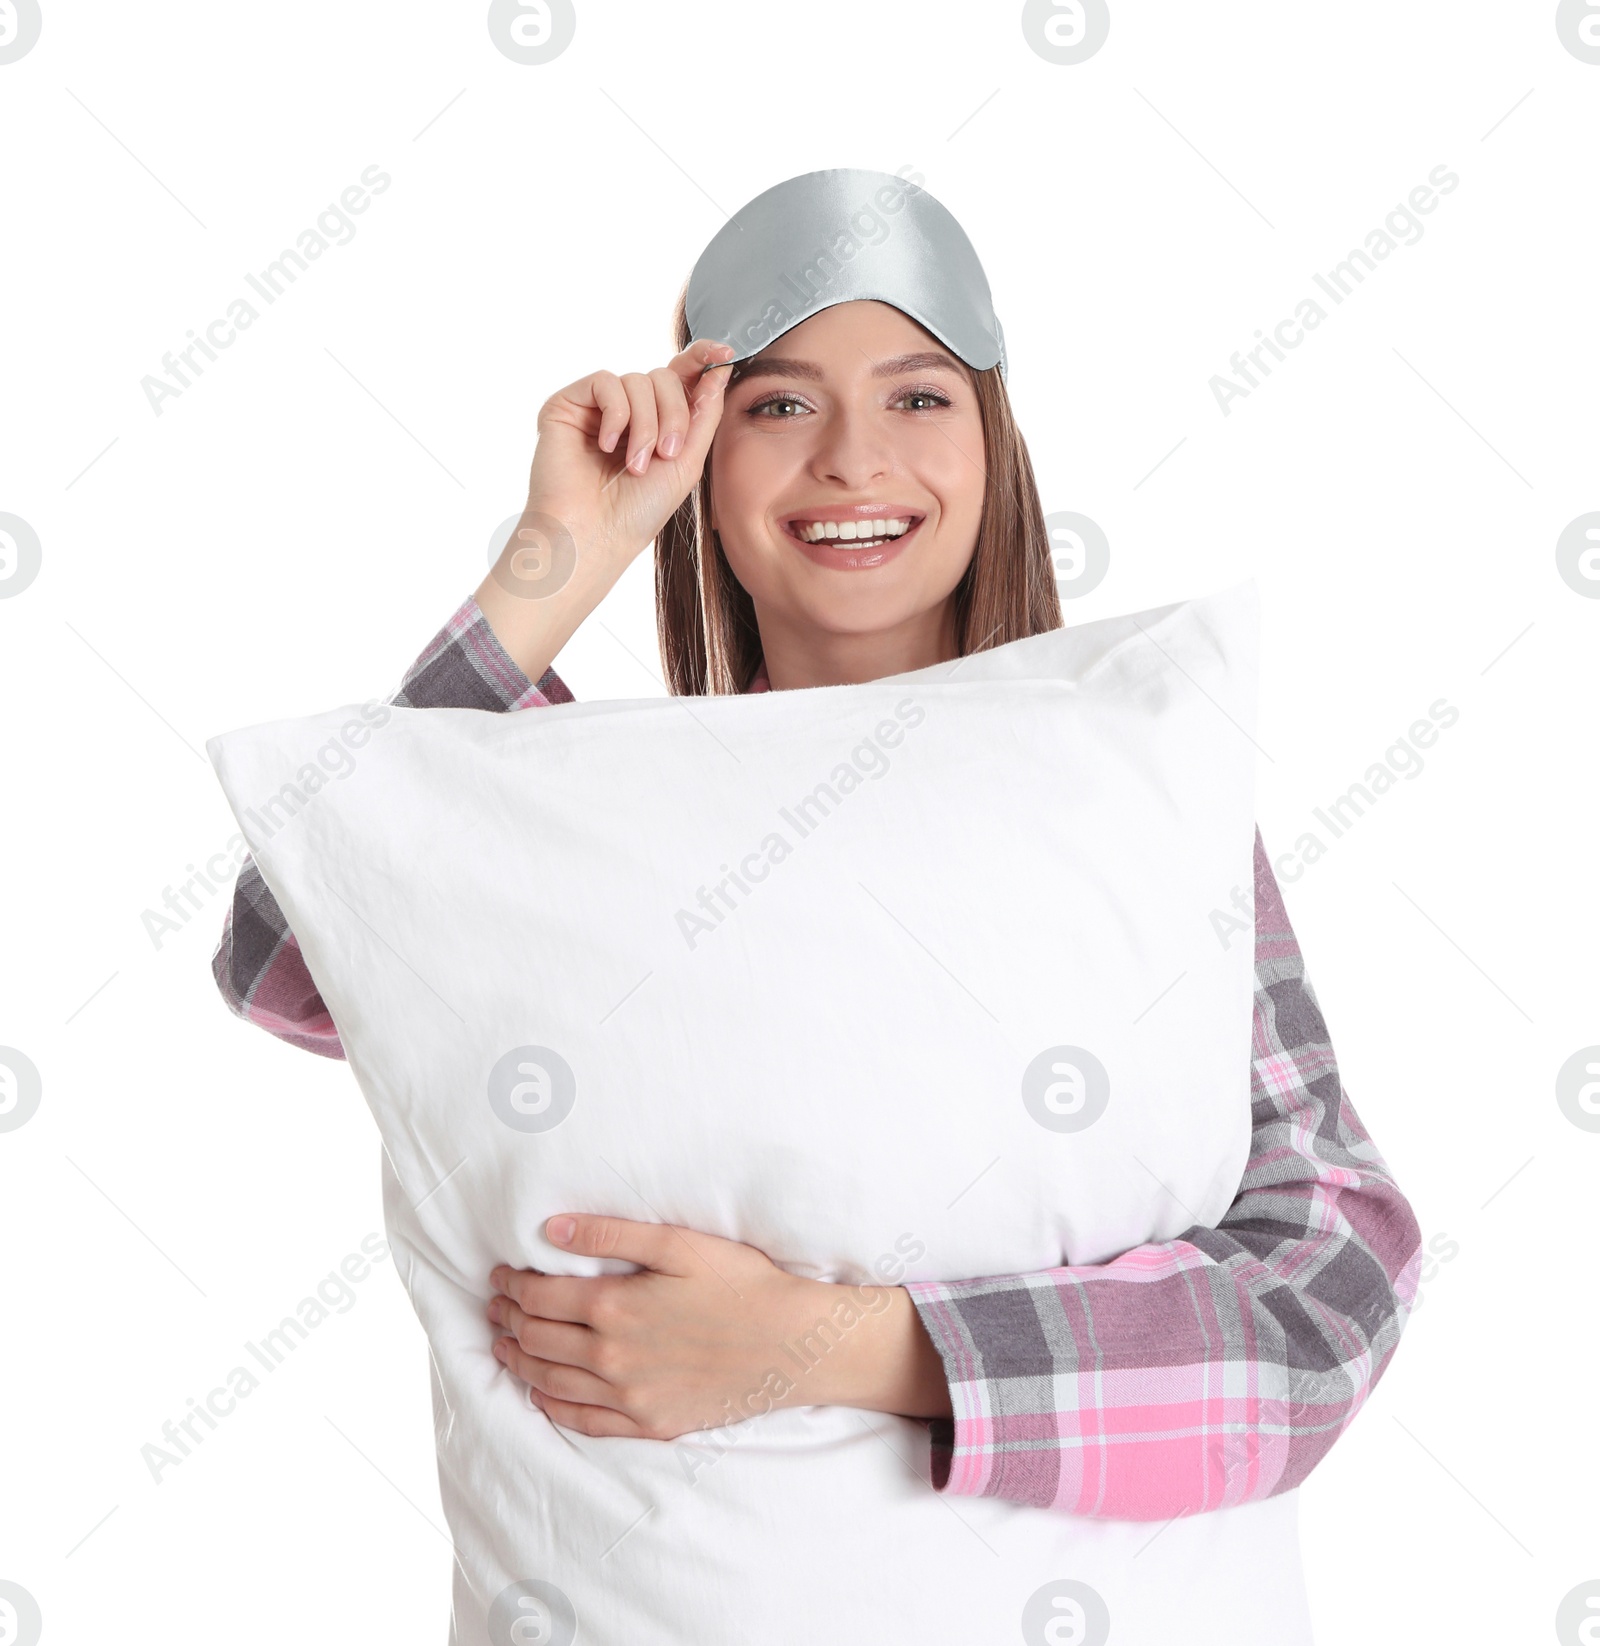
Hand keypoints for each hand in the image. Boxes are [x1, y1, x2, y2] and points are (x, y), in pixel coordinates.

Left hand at [486, 1214, 951, 1440]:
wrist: (793, 1343)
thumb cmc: (742, 1284)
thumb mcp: (679, 1244)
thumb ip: (611, 1237)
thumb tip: (552, 1229)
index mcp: (614, 1309)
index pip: (539, 1298)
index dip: (512, 1284)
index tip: (500, 1274)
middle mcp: (612, 1360)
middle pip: (537, 1341)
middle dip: (508, 1319)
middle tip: (496, 1305)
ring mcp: (630, 1398)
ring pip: (551, 1383)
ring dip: (519, 1362)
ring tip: (504, 1345)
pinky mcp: (651, 1423)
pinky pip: (585, 1422)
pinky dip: (552, 1407)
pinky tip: (540, 1395)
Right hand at [524, 339, 734, 566]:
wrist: (594, 535)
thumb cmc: (638, 511)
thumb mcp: (687, 461)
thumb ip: (705, 413)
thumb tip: (721, 368)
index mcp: (656, 423)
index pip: (679, 378)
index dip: (701, 359)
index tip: (725, 352)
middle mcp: (627, 411)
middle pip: (664, 377)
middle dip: (673, 413)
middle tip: (667, 453)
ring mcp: (597, 407)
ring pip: (637, 380)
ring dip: (645, 424)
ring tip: (635, 463)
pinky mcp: (568, 405)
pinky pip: (605, 382)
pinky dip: (616, 414)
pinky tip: (606, 446)